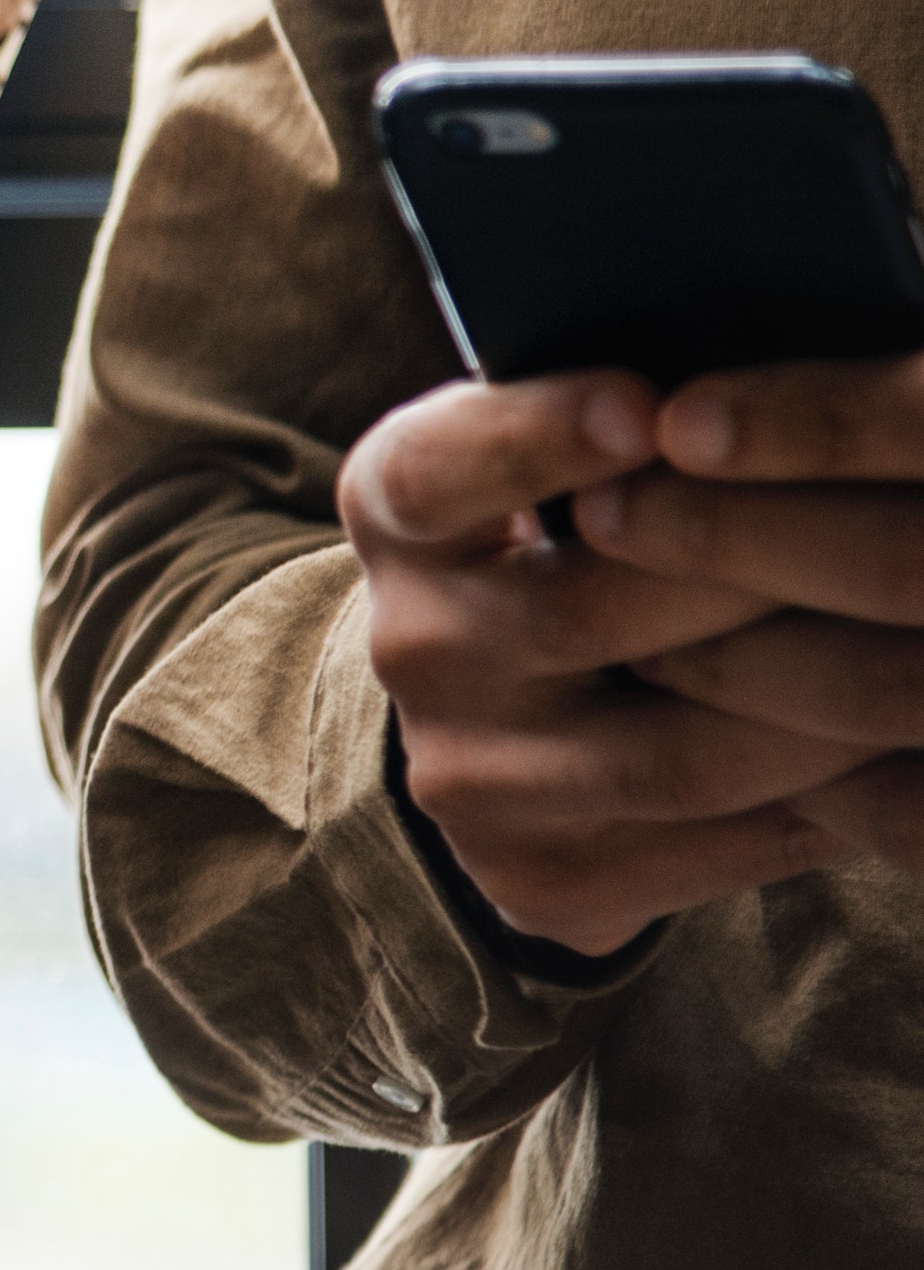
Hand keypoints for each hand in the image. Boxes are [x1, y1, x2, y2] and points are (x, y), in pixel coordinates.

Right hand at [349, 373, 868, 956]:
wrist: (503, 715)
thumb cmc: (581, 535)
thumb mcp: (559, 454)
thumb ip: (629, 420)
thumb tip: (776, 392)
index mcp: (399, 513)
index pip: (443, 470)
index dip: (539, 440)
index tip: (645, 407)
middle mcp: (410, 647)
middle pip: (591, 615)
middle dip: (758, 574)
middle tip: (889, 538)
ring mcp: (468, 777)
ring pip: (679, 753)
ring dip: (828, 707)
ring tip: (921, 651)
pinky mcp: (539, 877)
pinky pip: (715, 849)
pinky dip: (830, 803)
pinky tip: (900, 754)